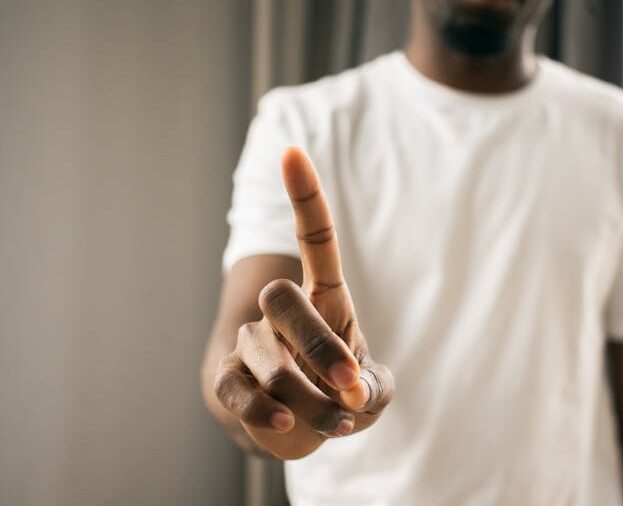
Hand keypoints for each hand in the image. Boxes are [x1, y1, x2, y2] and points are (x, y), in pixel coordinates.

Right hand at [213, 147, 393, 459]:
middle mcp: (282, 312)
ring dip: (307, 398)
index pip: (314, 241)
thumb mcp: (371, 392)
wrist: (299, 426)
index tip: (292, 152)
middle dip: (318, 346)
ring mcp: (251, 342)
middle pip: (282, 298)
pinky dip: (265, 411)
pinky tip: (288, 423)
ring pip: (268, 357)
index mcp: (325, 300)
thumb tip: (348, 393)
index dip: (305, 198)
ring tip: (335, 424)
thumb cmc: (341, 395)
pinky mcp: (227, 379)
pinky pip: (237, 390)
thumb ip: (371, 390)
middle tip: (349, 387)